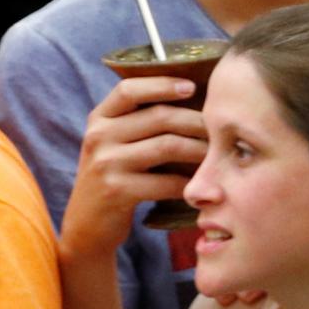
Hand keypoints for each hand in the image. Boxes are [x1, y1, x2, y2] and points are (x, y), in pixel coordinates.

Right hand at [58, 76, 208, 259]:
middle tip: (221, 129)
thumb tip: (192, 101)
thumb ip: (138, 123)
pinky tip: (201, 184)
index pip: (129, 89)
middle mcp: (98, 136)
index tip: (192, 86)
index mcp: (98, 119)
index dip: (162, 85)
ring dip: (201, 150)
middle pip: (159, 116)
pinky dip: (189, 182)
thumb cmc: (113, 178)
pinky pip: (166, 181)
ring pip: (168, 146)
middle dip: (197, 121)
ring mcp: (105, 163)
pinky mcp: (117, 191)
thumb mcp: (113, 144)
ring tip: (219, 155)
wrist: (86, 224)